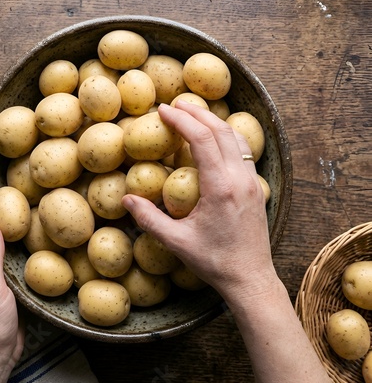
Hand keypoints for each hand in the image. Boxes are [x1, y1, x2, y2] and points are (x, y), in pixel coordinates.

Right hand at [122, 101, 275, 304]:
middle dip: (197, 113)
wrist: (251, 278)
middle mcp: (240, 179)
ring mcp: (252, 182)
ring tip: (194, 114)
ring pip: (236, 138)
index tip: (164, 110)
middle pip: (221, 130)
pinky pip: (243, 151)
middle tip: (176, 104)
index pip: (201, 140)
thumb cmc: (214, 261)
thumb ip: (149, 219)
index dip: (181, 120)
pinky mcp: (257, 188)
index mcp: (221, 188)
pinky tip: (215, 139)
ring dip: (214, 121)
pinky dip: (227, 136)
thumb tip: (127, 199)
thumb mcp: (176, 242)